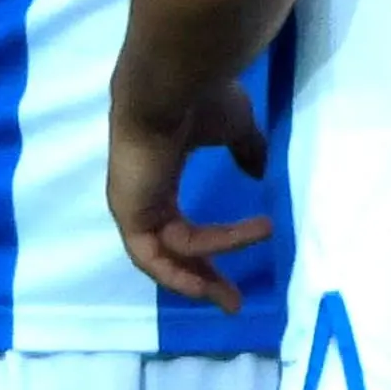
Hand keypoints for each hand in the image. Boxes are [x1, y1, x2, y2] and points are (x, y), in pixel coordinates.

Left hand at [107, 81, 273, 309]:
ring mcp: (134, 207)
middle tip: (234, 303)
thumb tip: (261, 170)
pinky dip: (181, 271)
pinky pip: (155, 256)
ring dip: (199, 278)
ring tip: (230, 295)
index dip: (215, 248)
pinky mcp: (129, 216)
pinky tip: (208, 282)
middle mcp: (144, 196)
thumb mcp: (235, 128)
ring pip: (166, 259)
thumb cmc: (200, 99)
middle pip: (172, 252)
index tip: (244, 265)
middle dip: (205, 279)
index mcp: (163, 178)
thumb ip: (247, 150)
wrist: (171, 86)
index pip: (184, 225)